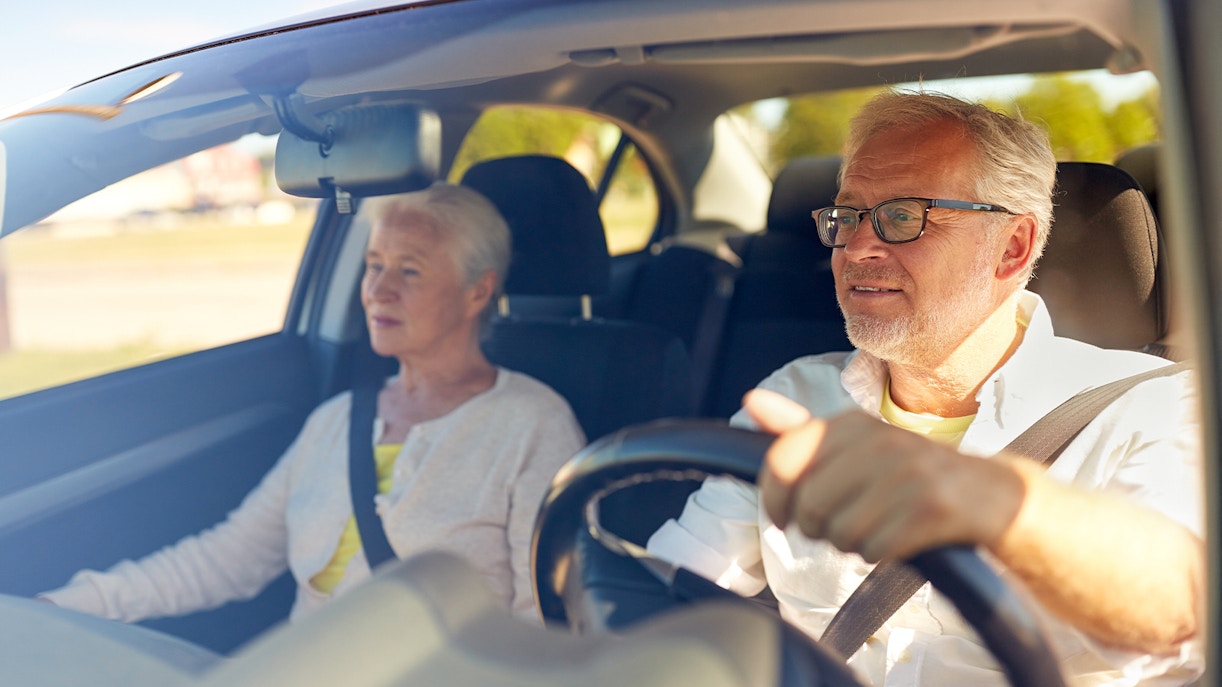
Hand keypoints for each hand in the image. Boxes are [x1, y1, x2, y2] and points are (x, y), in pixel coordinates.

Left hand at [748, 389, 1023, 561]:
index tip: (782, 515)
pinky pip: (875, 549)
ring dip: (852, 543)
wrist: (993, 496)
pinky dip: (881, 553)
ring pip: (840, 533)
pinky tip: (899, 538)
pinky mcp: (933, 509)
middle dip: (817, 529)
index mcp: (852, 424)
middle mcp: (879, 441)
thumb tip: (752, 400)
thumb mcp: (855, 445)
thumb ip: (801, 431)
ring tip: (876, 527)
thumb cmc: (910, 475)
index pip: (782, 459)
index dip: (774, 498)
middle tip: (838, 526)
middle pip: (808, 506)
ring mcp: (909, 473)